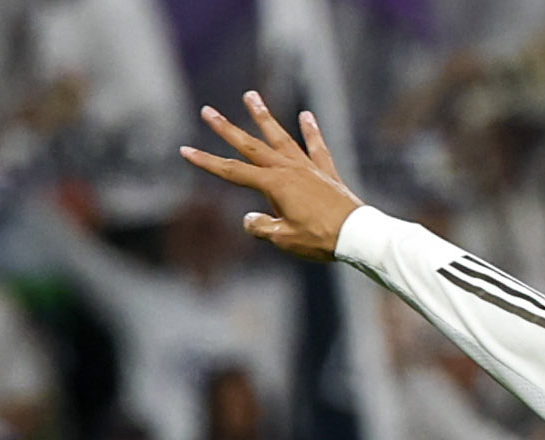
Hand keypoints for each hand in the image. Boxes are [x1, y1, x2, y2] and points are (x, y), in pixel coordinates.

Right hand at [179, 92, 362, 262]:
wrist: (358, 236)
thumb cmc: (321, 240)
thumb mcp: (284, 239)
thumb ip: (262, 227)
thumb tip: (250, 220)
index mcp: (274, 185)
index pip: (233, 171)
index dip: (208, 161)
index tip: (186, 150)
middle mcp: (288, 169)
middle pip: (251, 146)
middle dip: (227, 129)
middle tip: (207, 111)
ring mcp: (308, 168)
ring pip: (281, 138)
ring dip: (264, 117)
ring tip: (251, 96)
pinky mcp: (326, 173)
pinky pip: (317, 148)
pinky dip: (311, 132)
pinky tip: (306, 116)